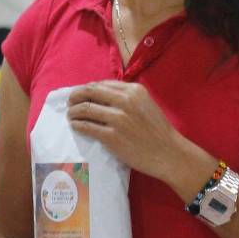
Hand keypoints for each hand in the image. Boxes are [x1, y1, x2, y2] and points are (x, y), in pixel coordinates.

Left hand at [66, 80, 196, 184]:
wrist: (168, 154)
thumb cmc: (157, 130)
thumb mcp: (146, 104)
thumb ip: (126, 97)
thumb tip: (100, 94)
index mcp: (134, 90)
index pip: (101, 84)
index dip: (87, 89)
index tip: (81, 95)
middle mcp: (125, 101)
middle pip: (89, 92)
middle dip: (76, 96)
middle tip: (70, 103)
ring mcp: (118, 119)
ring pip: (85, 109)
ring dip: (73, 111)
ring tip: (71, 115)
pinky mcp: (112, 137)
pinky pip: (86, 127)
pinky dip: (77, 124)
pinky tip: (75, 126)